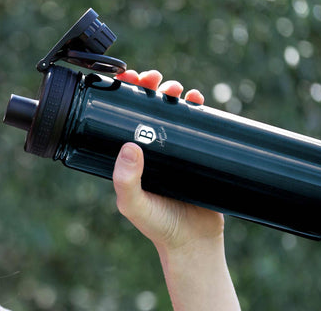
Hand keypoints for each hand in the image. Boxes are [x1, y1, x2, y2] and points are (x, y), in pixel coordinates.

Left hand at [112, 70, 224, 252]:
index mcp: (131, 156)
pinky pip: (196, 123)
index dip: (125, 95)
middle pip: (148, 107)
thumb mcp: (134, 205)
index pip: (123, 117)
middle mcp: (152, 148)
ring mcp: (174, 148)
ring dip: (173, 92)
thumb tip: (129, 146)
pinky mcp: (197, 151)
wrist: (195, 242)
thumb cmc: (160, 226)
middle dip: (150, 87)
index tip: (128, 79)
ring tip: (176, 89)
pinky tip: (196, 99)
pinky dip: (195, 107)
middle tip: (154, 79)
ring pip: (172, 111)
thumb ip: (126, 181)